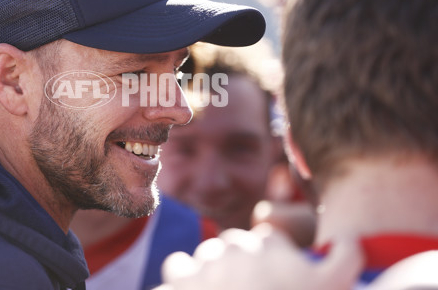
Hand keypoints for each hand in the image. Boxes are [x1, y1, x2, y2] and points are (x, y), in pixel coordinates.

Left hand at [158, 224, 363, 289]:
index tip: (273, 280)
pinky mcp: (178, 287)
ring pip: (199, 258)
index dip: (270, 259)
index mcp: (268, 246)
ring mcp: (203, 268)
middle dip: (235, 265)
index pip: (265, 240)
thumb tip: (346, 234)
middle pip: (229, 248)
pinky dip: (178, 283)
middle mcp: (234, 250)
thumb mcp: (333, 285)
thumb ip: (345, 256)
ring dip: (204, 273)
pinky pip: (173, 273)